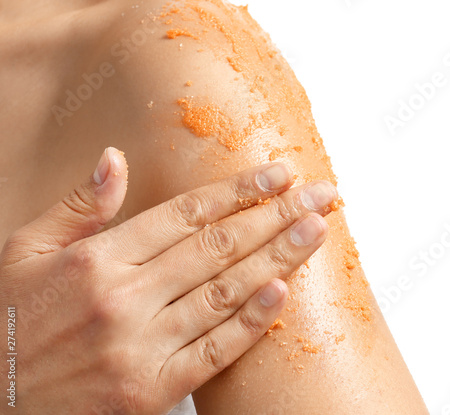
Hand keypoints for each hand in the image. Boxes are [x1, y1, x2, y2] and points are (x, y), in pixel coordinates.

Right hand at [0, 147, 336, 413]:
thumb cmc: (9, 319)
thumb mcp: (25, 250)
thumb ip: (78, 205)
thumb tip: (114, 158)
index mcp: (99, 258)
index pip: (186, 213)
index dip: (238, 190)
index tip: (277, 173)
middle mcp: (125, 298)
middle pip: (218, 246)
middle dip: (275, 215)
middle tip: (318, 194)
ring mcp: (141, 347)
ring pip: (225, 292)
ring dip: (277, 257)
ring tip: (315, 230)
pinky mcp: (151, 392)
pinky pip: (213, 352)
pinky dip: (251, 321)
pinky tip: (282, 292)